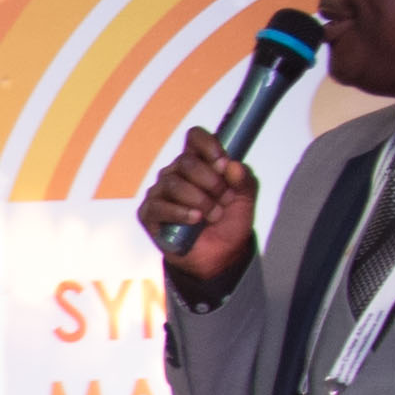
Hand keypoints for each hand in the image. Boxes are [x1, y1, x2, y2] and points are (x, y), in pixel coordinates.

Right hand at [138, 125, 260, 297]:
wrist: (220, 256)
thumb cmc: (229, 223)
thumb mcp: (245, 200)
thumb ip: (243, 180)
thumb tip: (232, 165)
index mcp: (199, 164)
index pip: (194, 138)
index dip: (207, 145)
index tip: (222, 162)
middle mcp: (176, 174)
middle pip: (186, 161)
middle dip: (210, 181)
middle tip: (223, 200)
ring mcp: (160, 193)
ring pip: (173, 183)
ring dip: (198, 200)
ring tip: (212, 215)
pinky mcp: (149, 214)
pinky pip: (159, 206)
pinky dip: (180, 213)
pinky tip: (195, 220)